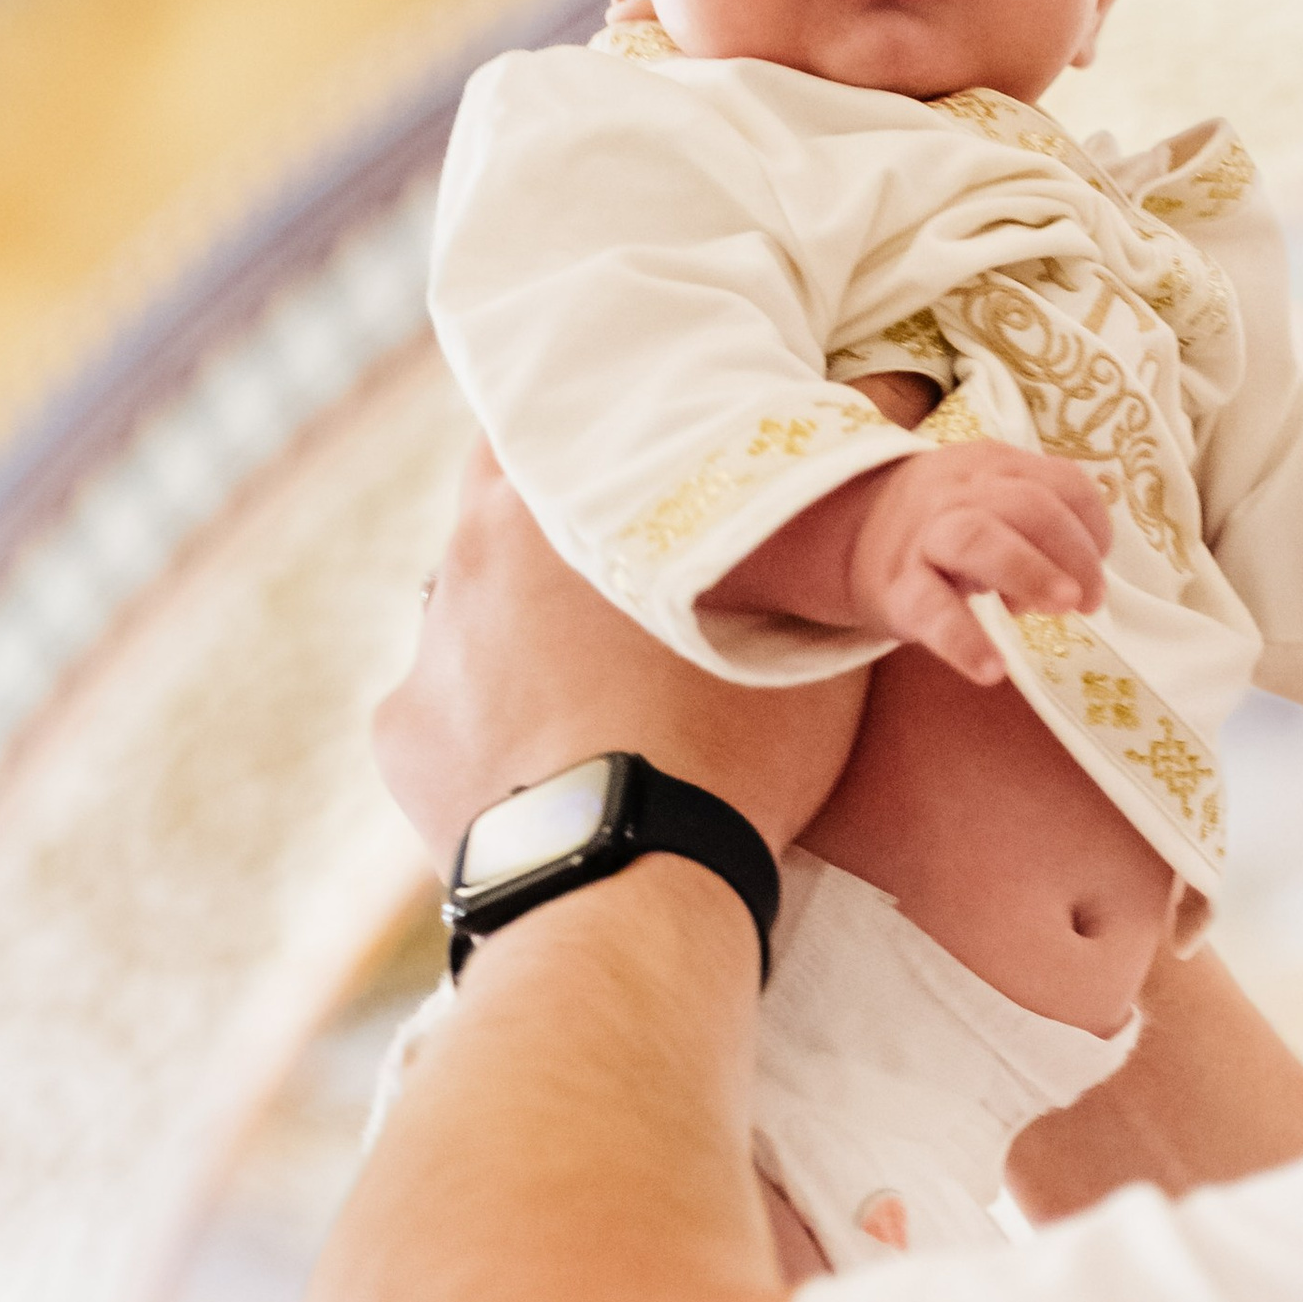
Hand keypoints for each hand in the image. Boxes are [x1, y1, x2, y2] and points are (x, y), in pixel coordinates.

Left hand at [375, 442, 867, 867]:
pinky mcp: (404, 736)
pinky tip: (551, 757)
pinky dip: (491, 721)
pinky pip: (447, 706)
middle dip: (556, 532)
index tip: (636, 465)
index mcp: (550, 505)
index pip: (554, 422)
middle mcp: (464, 557)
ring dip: (523, 631)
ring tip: (595, 690)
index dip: (598, 440)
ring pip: (475, 610)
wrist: (631, 891)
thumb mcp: (807, 625)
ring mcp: (425, 650)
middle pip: (505, 508)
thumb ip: (819, 523)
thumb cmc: (729, 749)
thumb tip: (898, 409)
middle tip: (625, 577)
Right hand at [844, 442, 1111, 685]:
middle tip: (1089, 600)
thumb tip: (1086, 582)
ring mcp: (926, 535)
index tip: (1099, 567)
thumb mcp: (990, 501)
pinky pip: (932, 609)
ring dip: (1030, 571)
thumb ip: (1041, 526)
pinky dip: (964, 640)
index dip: (1093, 525)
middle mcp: (961, 491)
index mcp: (994, 466)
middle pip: (1028, 504)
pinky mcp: (898, 588)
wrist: (851, 531)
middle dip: (1073, 551)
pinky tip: (993, 668)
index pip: (1061, 481)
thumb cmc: (945, 525)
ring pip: (978, 538)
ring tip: (1062, 608)